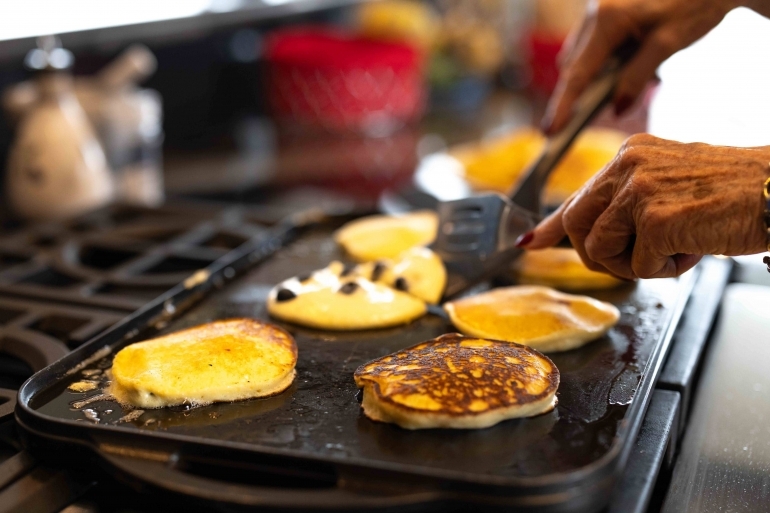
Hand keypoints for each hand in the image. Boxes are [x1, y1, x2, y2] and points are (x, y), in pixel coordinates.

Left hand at [520, 134, 769, 278]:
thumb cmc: (733, 192)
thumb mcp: (668, 186)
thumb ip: (628, 204)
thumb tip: (592, 234)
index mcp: (628, 155)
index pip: (578, 195)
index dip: (552, 225)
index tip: (532, 242)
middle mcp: (626, 166)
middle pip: (576, 226)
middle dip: (596, 255)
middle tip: (629, 261)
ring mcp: (638, 191)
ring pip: (600, 250)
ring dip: (634, 265)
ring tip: (674, 250)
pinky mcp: (655, 220)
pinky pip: (638, 268)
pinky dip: (665, 272)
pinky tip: (693, 250)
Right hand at [542, 0, 741, 133]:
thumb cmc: (694, 2)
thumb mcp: (668, 44)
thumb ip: (638, 78)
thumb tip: (617, 108)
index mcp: (606, 20)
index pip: (579, 75)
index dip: (564, 106)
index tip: (550, 131)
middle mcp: (594, 13)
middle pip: (575, 66)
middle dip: (583, 92)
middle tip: (602, 110)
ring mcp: (597, 11)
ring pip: (583, 56)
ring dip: (598, 75)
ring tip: (640, 72)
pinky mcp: (605, 12)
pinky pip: (594, 45)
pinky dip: (607, 61)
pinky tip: (637, 57)